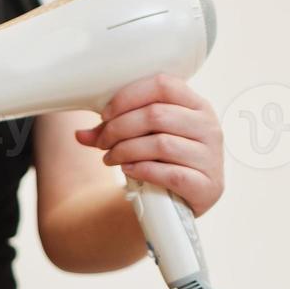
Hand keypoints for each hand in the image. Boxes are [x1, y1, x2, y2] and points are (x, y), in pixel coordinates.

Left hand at [75, 73, 224, 215]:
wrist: (182, 204)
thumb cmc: (162, 162)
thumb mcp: (140, 139)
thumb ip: (113, 132)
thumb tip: (79, 134)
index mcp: (196, 105)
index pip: (163, 84)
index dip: (129, 96)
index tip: (105, 114)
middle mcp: (208, 126)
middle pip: (156, 115)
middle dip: (119, 128)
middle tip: (102, 142)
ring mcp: (211, 156)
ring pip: (160, 144)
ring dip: (125, 150)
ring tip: (109, 158)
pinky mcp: (207, 185)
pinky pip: (170, 173)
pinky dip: (142, 170)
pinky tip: (128, 170)